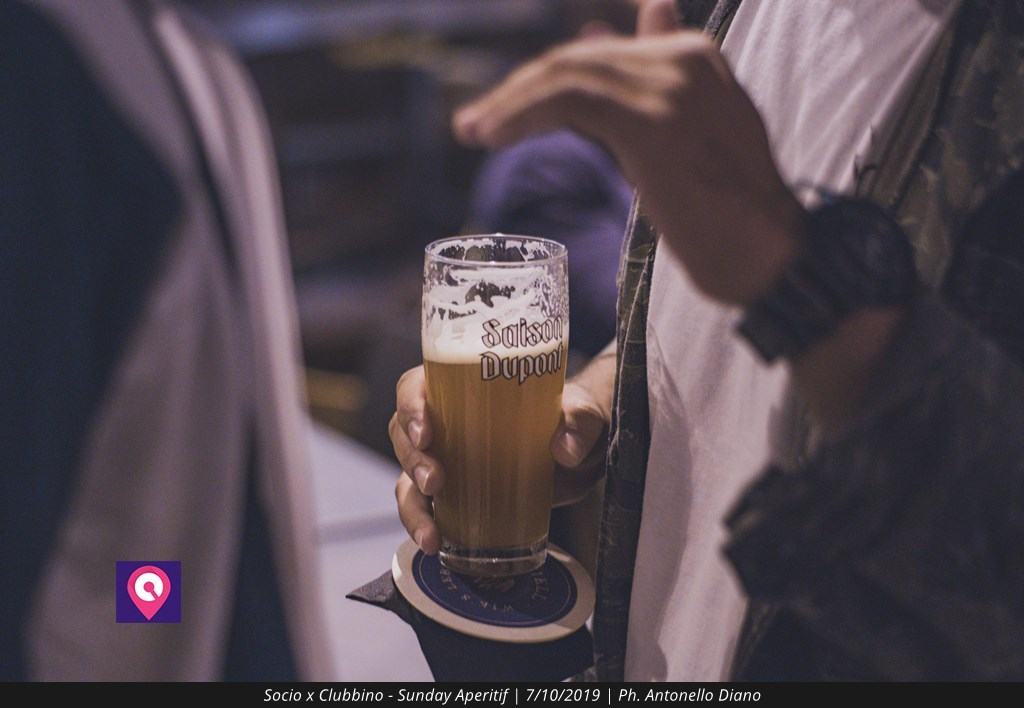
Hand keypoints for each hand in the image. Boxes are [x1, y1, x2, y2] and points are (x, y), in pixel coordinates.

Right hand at [389, 357, 613, 554]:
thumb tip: (565, 448)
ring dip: (412, 504)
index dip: (411, 406)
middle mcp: (446, 422)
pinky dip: (423, 526)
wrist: (584, 456)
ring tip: (431, 533)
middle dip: (412, 460)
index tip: (426, 432)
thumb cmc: (573, 419)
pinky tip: (434, 545)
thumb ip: (580, 420)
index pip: (416, 386)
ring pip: (407, 476)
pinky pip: (425, 508)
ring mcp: (447, 460)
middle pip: (404, 434)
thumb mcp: (583, 412)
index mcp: (463, 387)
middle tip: (434, 482)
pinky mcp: (456, 494)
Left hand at [452, 23, 802, 304]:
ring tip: (473, 130)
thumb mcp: (687, 142)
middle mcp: (685, 57)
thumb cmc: (728, 216)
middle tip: (476, 124)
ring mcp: (671, 84)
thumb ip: (650, 90)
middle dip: (519, 91)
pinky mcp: (652, 119)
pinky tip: (492, 135)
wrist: (771, 260)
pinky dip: (521, 114)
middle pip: (578, 59)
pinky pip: (568, 98)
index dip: (545, 81)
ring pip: (566, 73)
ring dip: (510, 102)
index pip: (600, 55)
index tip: (505, 111)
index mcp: (696, 56)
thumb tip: (613, 30)